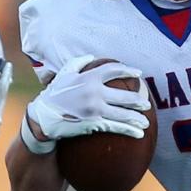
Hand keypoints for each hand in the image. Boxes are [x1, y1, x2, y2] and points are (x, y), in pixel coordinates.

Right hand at [28, 54, 151, 141]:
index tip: (139, 74)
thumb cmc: (54, 95)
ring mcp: (95, 108)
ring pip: (123, 113)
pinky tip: (139, 134)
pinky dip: (129, 130)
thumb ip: (79, 63)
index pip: (114, 70)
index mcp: (89, 77)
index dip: (128, 70)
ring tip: (145, 122)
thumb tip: (92, 56)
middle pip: (124, 95)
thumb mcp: (64, 74)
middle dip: (138, 100)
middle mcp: (94, 91)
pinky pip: (116, 127)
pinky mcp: (94, 123)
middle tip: (146, 104)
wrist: (43, 118)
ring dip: (138, 118)